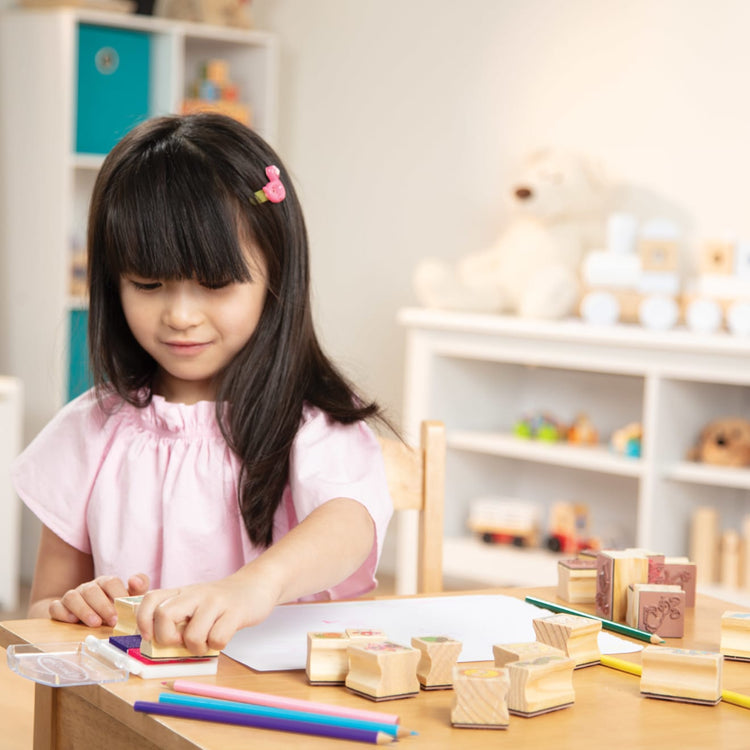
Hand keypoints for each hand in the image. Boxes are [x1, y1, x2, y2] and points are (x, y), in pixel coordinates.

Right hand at [49, 573, 149, 627]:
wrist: (89, 618)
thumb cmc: (113, 608)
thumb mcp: (128, 599)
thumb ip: (138, 589)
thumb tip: (136, 580)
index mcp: (105, 583)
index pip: (111, 582)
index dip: (118, 595)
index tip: (124, 610)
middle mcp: (88, 588)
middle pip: (92, 590)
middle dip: (103, 606)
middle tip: (113, 621)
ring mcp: (72, 597)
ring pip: (73, 597)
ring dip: (84, 610)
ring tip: (95, 623)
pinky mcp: (59, 608)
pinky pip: (55, 607)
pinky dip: (62, 612)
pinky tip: (72, 620)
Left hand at [136, 571, 280, 654]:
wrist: (256, 585)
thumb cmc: (221, 602)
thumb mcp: (195, 602)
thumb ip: (177, 617)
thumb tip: (158, 645)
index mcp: (182, 592)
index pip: (151, 599)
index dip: (143, 620)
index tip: (150, 636)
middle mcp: (196, 594)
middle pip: (164, 615)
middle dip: (168, 638)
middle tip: (181, 642)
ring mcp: (216, 602)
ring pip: (192, 634)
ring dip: (197, 647)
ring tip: (206, 641)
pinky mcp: (235, 612)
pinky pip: (218, 638)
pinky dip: (218, 645)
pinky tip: (222, 637)